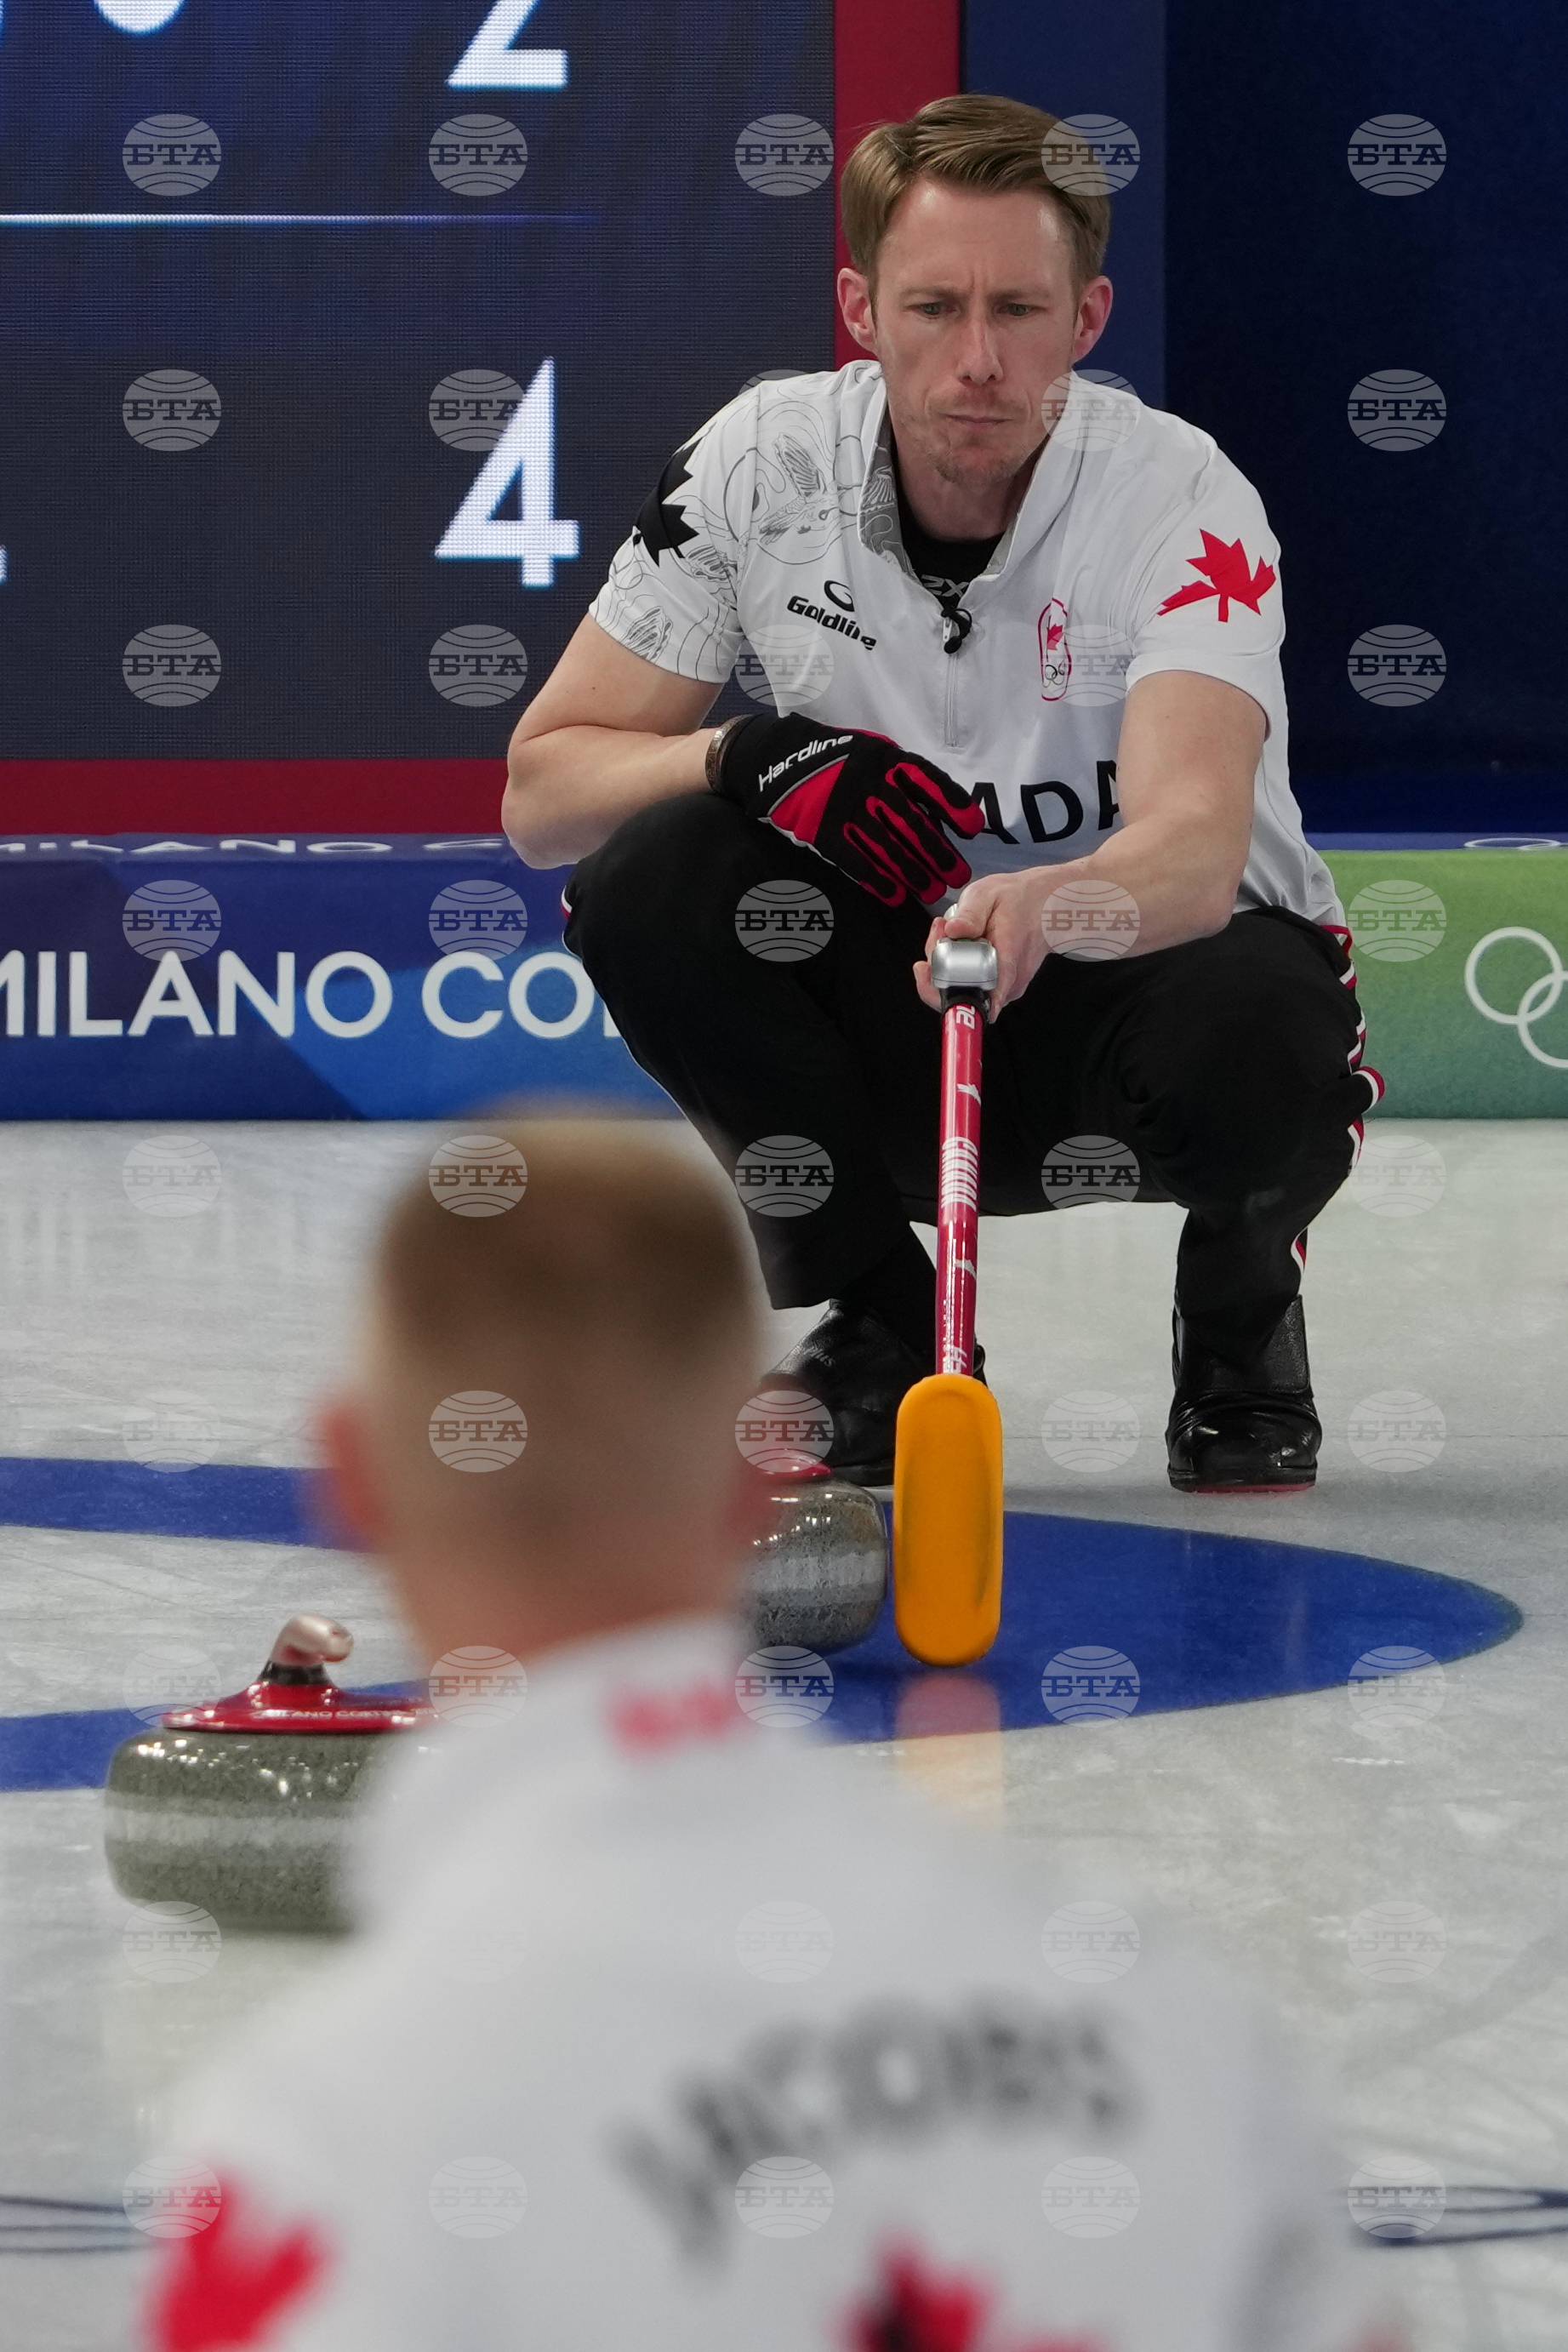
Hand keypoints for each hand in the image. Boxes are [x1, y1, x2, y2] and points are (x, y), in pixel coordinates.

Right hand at [712, 714, 983, 907]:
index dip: (952, 805)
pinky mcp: (823, 831)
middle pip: (911, 822)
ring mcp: (845, 808)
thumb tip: (942, 812)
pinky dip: (876, 879)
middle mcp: (868, 783)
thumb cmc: (839, 759)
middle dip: (937, 852)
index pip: (927, 782)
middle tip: (958, 877)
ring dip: (912, 872)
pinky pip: (854, 859)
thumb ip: (904, 778)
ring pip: (886, 846)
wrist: (781, 758)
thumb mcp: (874, 753)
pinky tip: (895, 895)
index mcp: (885, 759)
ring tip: (932, 891)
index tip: (972, 828)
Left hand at [914, 867, 1068, 1017]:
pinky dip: (958, 964)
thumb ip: (971, 913)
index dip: (939, 989)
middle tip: (940, 932)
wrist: (1049, 905)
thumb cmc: (1022, 899)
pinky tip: (961, 940)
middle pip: (957, 994)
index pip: (973, 998)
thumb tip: (952, 931)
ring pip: (963, 988)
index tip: (925, 964)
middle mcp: (1007, 983)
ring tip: (952, 929)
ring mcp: (1005, 987)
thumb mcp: (990, 894)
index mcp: (1005, 962)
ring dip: (948, 962)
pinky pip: (971, 983)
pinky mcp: (1001, 985)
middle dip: (938, 966)